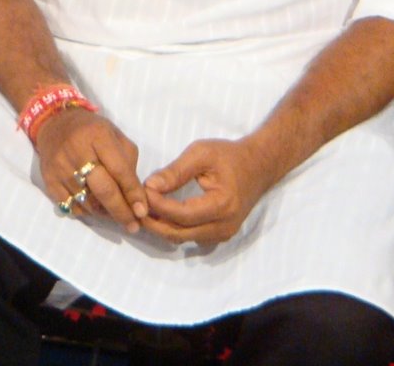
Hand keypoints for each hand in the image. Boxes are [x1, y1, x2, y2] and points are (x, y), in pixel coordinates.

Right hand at [33, 107, 147, 232]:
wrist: (55, 123)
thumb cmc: (92, 131)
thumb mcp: (116, 137)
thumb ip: (128, 164)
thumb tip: (134, 198)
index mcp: (97, 136)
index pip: (119, 170)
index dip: (133, 193)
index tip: (142, 212)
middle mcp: (76, 151)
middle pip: (103, 190)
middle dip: (121, 211)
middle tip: (133, 225)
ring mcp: (60, 167)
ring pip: (87, 201)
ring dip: (105, 213)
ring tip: (115, 215)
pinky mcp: (48, 179)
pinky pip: (70, 205)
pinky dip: (86, 212)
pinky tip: (95, 208)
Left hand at [141, 137, 272, 244]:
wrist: (258, 166)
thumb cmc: (229, 156)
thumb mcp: (200, 154)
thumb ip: (174, 172)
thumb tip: (149, 186)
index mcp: (222, 205)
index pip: (181, 215)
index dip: (157, 205)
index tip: (142, 189)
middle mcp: (225, 226)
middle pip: (179, 233)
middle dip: (154, 221)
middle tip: (134, 205)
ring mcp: (224, 234)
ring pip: (183, 238)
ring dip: (161, 226)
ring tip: (144, 207)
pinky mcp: (220, 234)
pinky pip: (191, 238)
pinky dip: (173, 229)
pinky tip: (160, 214)